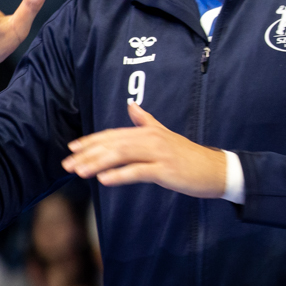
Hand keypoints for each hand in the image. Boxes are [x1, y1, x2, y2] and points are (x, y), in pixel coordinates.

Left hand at [62, 103, 226, 196]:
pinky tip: (104, 180)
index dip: (92, 141)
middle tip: (68, 165)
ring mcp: (159, 154)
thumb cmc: (190, 156)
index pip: (114, 134)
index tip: (72, 149)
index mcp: (150, 131)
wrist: (217, 169)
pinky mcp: (166, 170)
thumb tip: (132, 105)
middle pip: (113, 144)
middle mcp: (152, 139)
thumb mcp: (167, 135)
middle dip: (88, 154)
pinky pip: (138, 171)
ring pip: (121, 156)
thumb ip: (147, 121)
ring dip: (97, 164)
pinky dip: (120, 175)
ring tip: (80, 172)